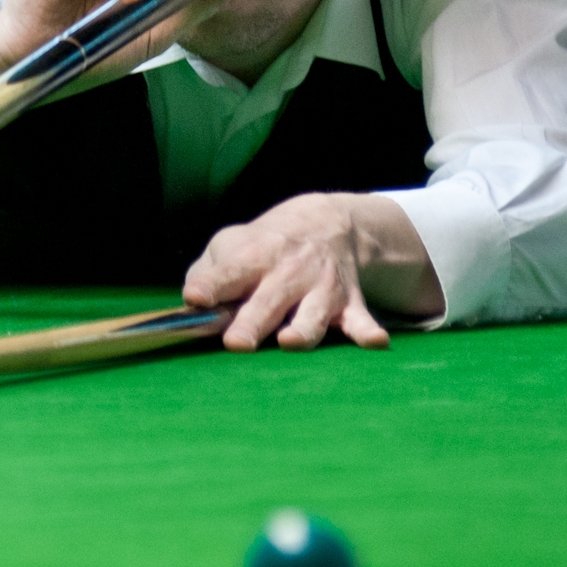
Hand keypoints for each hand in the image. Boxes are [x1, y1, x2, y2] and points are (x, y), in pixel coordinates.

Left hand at [182, 193, 444, 351]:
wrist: (326, 223)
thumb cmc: (264, 245)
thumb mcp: (230, 244)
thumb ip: (206, 272)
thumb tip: (190, 304)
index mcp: (253, 256)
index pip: (228, 271)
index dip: (211, 285)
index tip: (196, 298)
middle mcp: (287, 272)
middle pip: (268, 301)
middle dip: (253, 322)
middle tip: (236, 342)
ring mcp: (320, 289)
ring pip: (313, 314)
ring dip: (303, 329)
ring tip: (289, 341)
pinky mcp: (348, 303)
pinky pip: (360, 320)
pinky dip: (367, 331)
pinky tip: (375, 340)